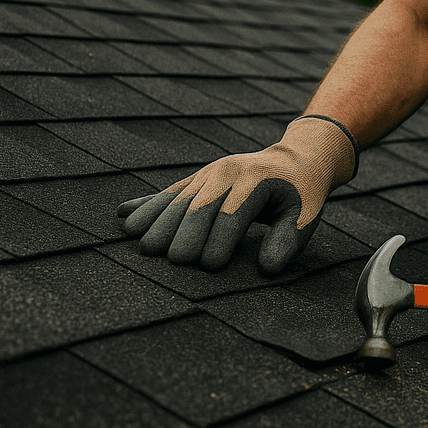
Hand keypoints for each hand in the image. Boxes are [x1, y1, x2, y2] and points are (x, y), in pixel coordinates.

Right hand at [116, 115, 356, 273]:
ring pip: (179, 199)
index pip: (234, 213)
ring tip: (142, 245)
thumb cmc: (300, 194)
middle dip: (184, 233)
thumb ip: (288, 240)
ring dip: (159, 222)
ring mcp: (208, 174)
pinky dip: (146, 205)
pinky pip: (169, 193)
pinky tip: (122, 215)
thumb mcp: (306, 215)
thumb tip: (267, 269)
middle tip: (169, 261)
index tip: (208, 267)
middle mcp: (227, 172)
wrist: (295, 159)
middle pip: (200, 205)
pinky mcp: (197, 179)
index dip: (221, 240)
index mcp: (256, 180)